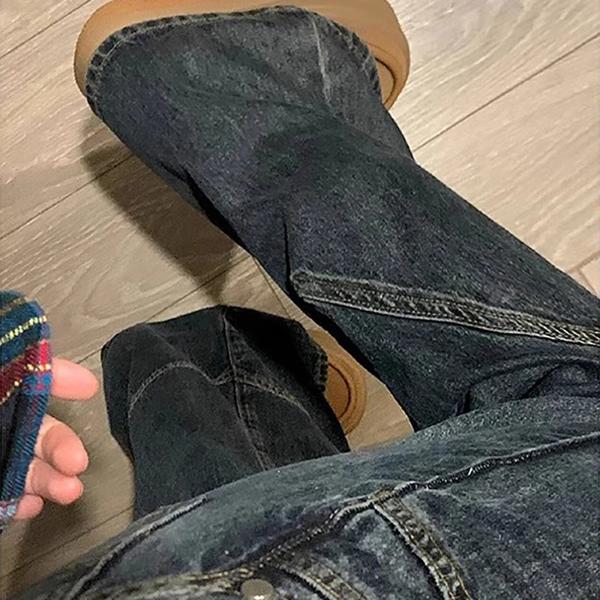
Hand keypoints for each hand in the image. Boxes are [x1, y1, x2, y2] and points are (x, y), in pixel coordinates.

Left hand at [15, 359, 98, 519]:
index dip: (60, 383)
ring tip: (69, 491)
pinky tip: (29, 506)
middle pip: (38, 435)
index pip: (35, 386)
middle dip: (63, 448)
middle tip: (78, 462)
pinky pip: (6, 498)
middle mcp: (3, 427)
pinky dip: (19, 504)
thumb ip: (31, 372)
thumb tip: (82, 377)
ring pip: (25, 470)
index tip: (88, 389)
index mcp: (5, 395)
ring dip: (51, 482)